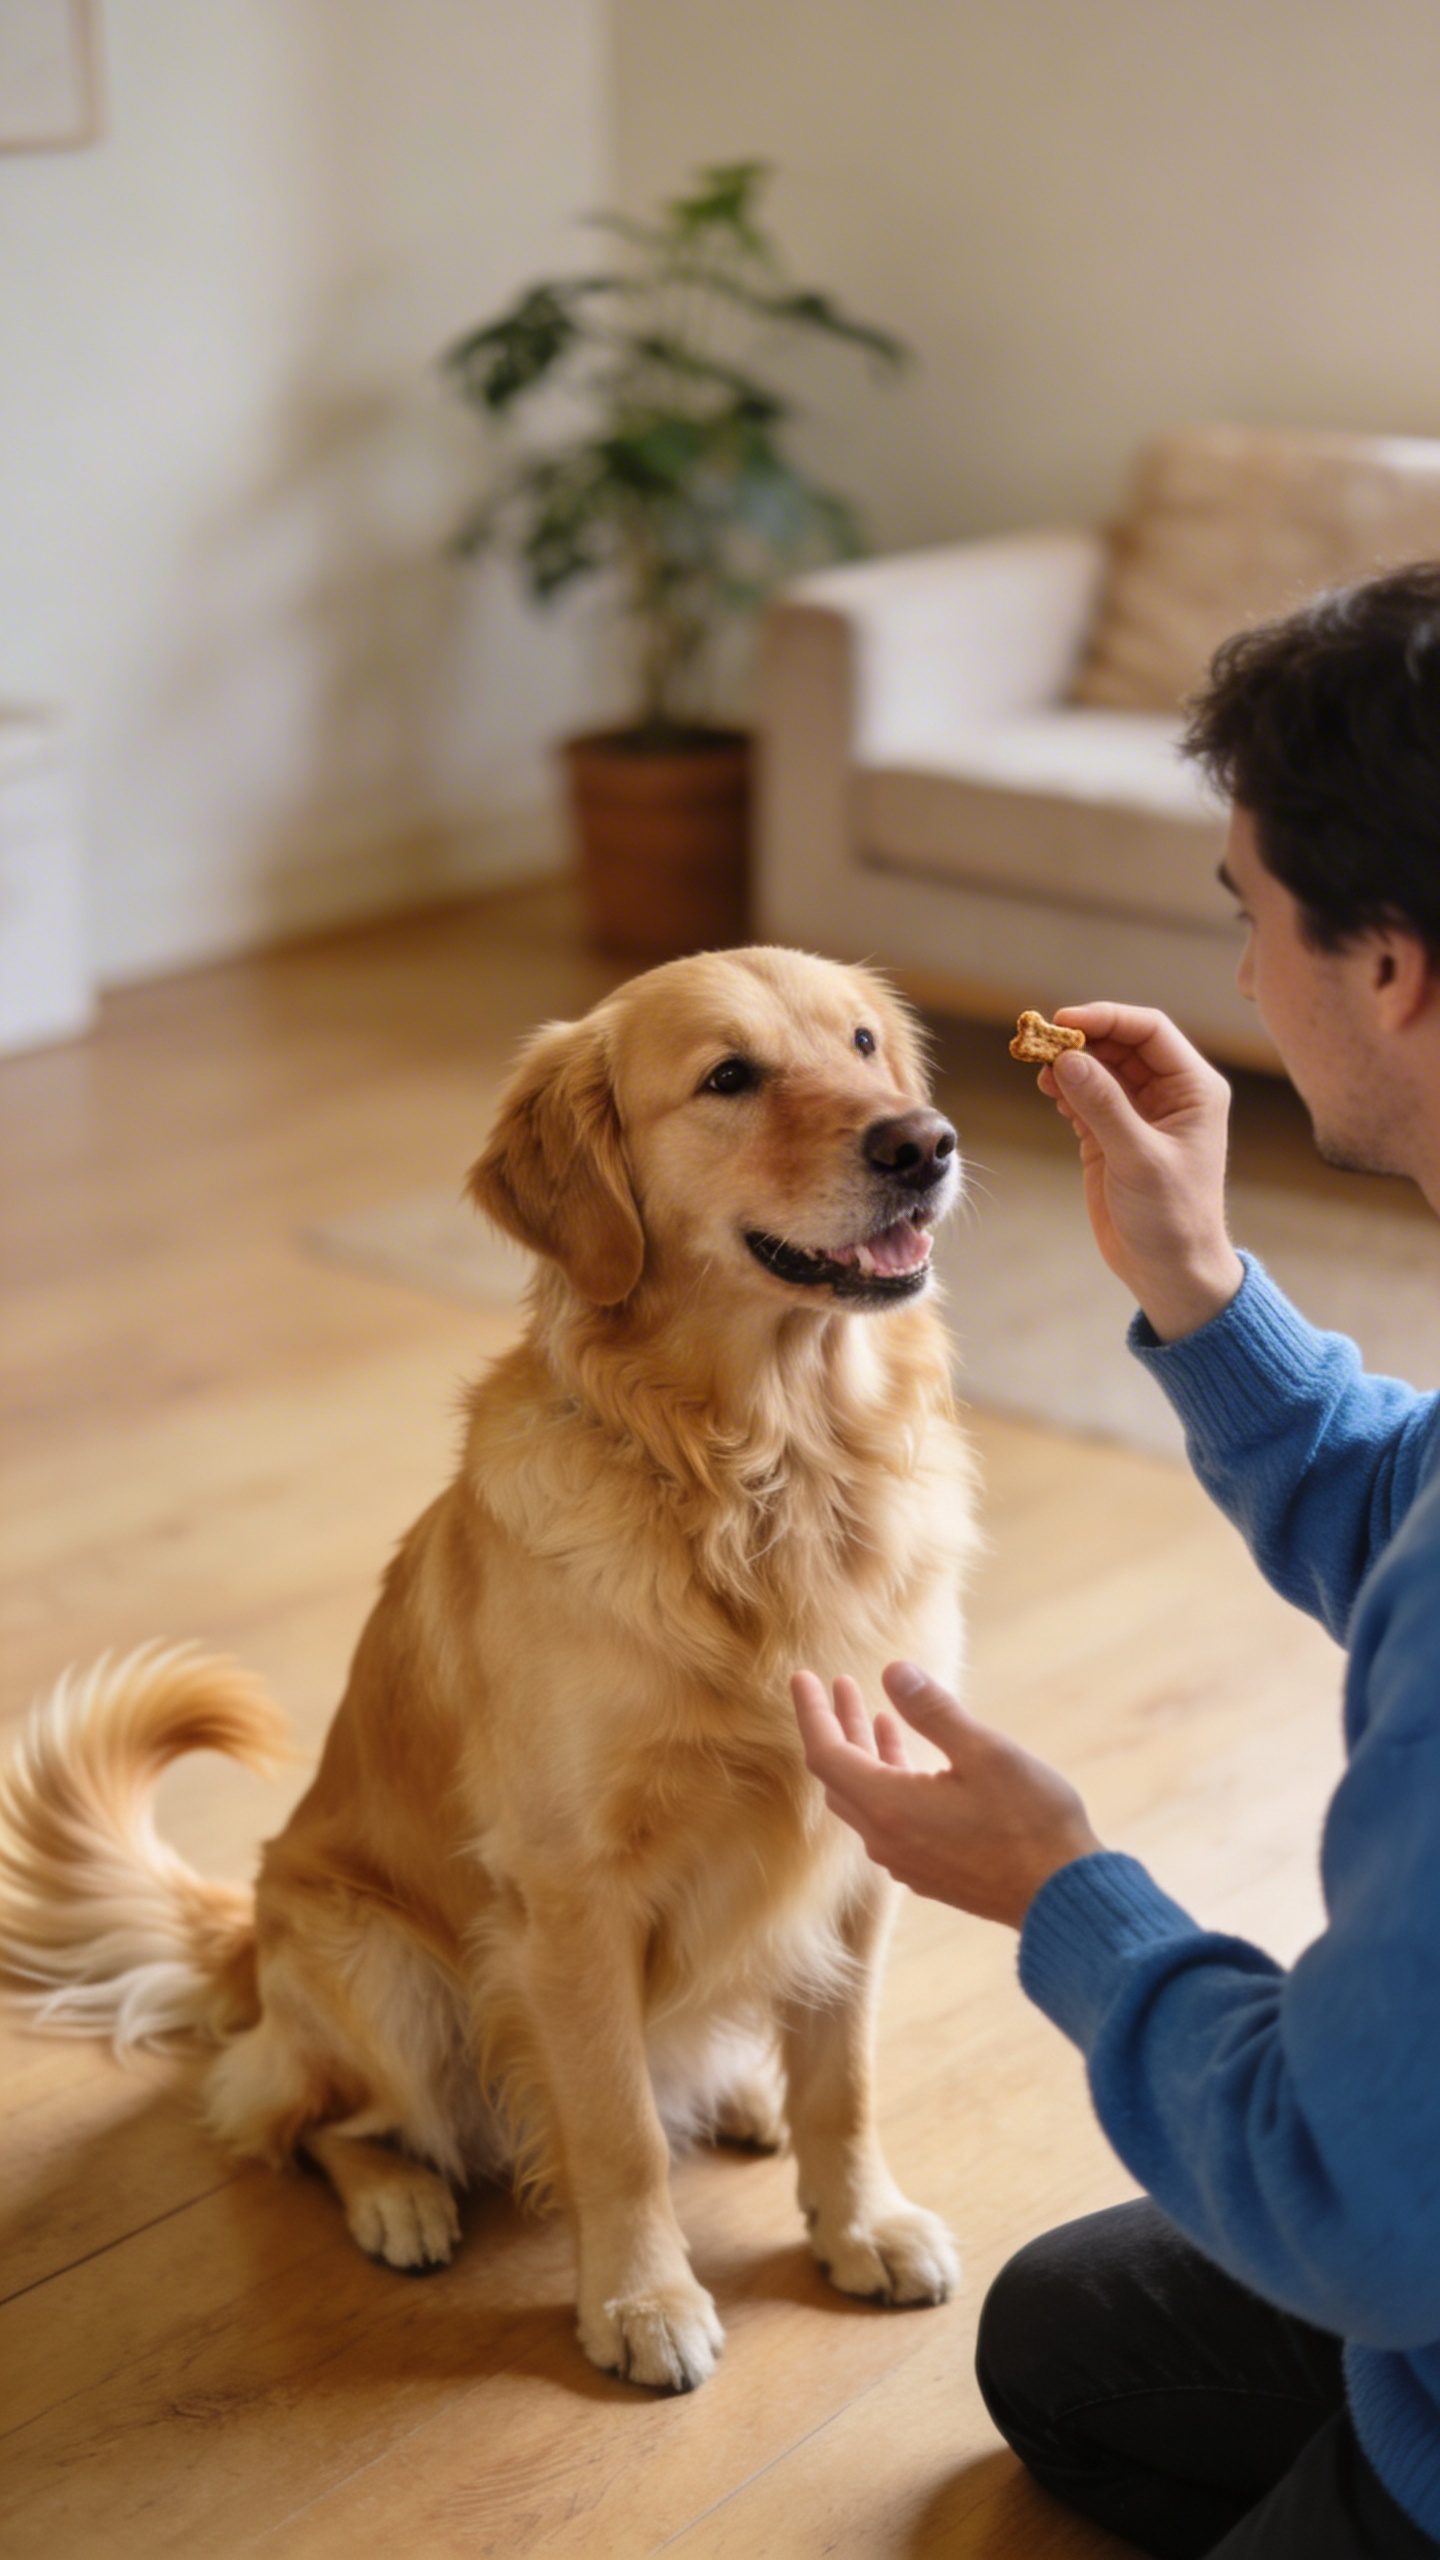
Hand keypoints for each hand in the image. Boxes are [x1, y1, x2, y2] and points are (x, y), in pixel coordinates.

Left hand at [791, 1662, 1101, 1929]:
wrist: (1060, 1897)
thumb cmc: (1029, 1822)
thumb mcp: (984, 1752)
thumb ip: (932, 1711)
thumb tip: (892, 1670)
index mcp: (890, 1807)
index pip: (825, 1754)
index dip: (811, 1712)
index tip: (802, 1677)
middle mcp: (886, 1839)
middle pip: (840, 1777)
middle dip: (837, 1727)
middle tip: (841, 1686)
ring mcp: (906, 1860)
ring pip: (865, 1800)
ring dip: (865, 1754)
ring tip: (877, 1715)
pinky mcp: (928, 1870)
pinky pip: (888, 1820)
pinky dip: (886, 1782)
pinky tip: (911, 1764)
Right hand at [1038, 1003, 1243, 1341]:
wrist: (1169, 1271)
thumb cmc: (1172, 1218)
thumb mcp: (1139, 1159)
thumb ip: (1104, 1106)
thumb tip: (1068, 1058)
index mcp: (1193, 1089)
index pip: (1149, 1031)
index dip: (1106, 1018)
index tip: (1063, 1022)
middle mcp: (1168, 1093)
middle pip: (1120, 1044)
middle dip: (1081, 1038)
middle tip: (1039, 1041)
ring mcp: (1138, 1114)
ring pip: (1099, 1068)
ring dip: (1069, 1062)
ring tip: (1039, 1067)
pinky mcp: (1111, 1135)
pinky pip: (1085, 1096)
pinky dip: (1065, 1088)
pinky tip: (1048, 1089)